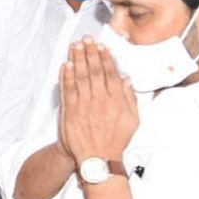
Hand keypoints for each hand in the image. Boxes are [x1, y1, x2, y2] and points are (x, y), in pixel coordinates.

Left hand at [59, 35, 138, 165]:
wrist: (97, 159)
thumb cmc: (115, 140)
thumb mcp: (132, 121)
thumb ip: (130, 99)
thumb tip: (128, 80)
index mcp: (116, 101)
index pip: (110, 74)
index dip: (105, 58)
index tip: (101, 46)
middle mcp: (100, 100)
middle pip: (94, 71)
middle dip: (89, 53)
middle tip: (86, 39)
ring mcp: (84, 105)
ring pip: (80, 77)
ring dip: (77, 60)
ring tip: (75, 46)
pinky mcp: (71, 111)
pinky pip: (68, 90)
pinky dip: (66, 76)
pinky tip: (65, 65)